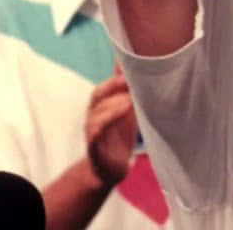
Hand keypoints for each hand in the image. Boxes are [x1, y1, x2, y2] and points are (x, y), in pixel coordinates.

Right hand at [85, 70, 137, 187]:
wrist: (110, 167)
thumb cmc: (120, 134)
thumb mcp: (128, 111)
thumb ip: (131, 92)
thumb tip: (140, 66)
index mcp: (103, 104)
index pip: (106, 85)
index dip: (115, 75)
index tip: (127, 64)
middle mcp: (94, 114)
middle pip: (97, 95)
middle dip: (112, 86)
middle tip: (128, 81)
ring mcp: (92, 131)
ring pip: (95, 115)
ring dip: (111, 107)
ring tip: (129, 102)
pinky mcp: (93, 148)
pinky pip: (92, 137)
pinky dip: (97, 129)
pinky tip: (103, 126)